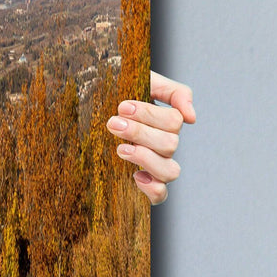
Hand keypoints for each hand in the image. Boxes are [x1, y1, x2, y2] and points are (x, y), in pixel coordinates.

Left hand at [106, 71, 194, 204]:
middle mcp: (163, 145)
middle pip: (170, 144)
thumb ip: (174, 92)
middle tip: (113, 123)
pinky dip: (152, 188)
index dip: (149, 115)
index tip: (122, 107)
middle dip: (140, 132)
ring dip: (145, 158)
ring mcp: (155, 165)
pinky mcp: (143, 183)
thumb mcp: (144, 81)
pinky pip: (160, 195)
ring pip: (170, 171)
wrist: (85, 105)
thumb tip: (192, 118)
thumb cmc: (114, 92)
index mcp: (165, 122)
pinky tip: (135, 175)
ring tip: (120, 149)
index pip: (174, 121)